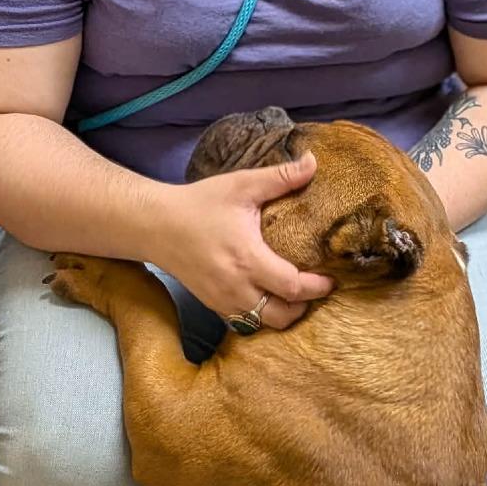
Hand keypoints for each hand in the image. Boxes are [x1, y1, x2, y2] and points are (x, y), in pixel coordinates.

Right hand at [146, 151, 333, 329]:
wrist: (155, 224)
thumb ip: (280, 177)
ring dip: (284, 313)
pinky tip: (268, 297)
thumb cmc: (200, 203)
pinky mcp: (212, 304)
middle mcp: (236, 287)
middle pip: (282, 315)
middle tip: (316, 288)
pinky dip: (261, 316)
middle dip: (304, 306)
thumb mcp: (241, 185)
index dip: (317, 287)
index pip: (293, 287)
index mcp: (248, 259)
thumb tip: (313, 162)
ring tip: (295, 294)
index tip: (331, 278)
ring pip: (263, 323)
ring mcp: (222, 300)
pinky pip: (244, 323)